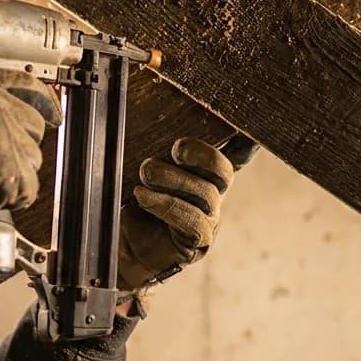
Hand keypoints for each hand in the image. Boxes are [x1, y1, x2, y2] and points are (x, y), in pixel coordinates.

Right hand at [0, 69, 60, 253]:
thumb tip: (0, 102)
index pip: (25, 83)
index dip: (42, 99)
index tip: (52, 110)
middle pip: (32, 123)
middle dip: (18, 141)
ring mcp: (3, 139)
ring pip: (32, 155)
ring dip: (14, 169)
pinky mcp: (10, 173)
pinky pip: (28, 185)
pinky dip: (12, 195)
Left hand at [116, 135, 257, 290]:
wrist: (117, 246)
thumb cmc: (129, 201)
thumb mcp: (138, 167)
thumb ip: (153, 148)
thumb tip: (150, 114)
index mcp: (203, 171)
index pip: (234, 152)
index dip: (243, 140)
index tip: (238, 126)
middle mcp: (212, 193)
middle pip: (224, 171)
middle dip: (203, 155)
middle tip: (176, 148)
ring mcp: (209, 219)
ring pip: (207, 195)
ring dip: (174, 179)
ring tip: (146, 171)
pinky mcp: (198, 242)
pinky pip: (193, 222)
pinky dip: (167, 205)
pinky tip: (143, 196)